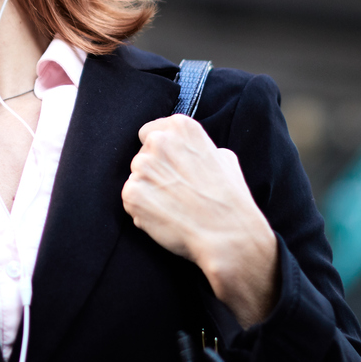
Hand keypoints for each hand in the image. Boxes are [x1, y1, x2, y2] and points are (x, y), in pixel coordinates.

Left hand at [122, 114, 277, 326]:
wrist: (228, 234)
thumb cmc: (230, 199)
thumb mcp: (225, 159)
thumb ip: (200, 149)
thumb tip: (190, 152)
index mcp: (180, 127)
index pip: (150, 133)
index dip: (159, 153)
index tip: (168, 167)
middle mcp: (159, 141)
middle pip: (142, 156)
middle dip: (154, 173)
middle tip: (175, 192)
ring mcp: (142, 167)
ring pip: (136, 178)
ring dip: (148, 191)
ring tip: (173, 207)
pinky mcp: (132, 193)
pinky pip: (130, 199)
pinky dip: (142, 210)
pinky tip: (165, 217)